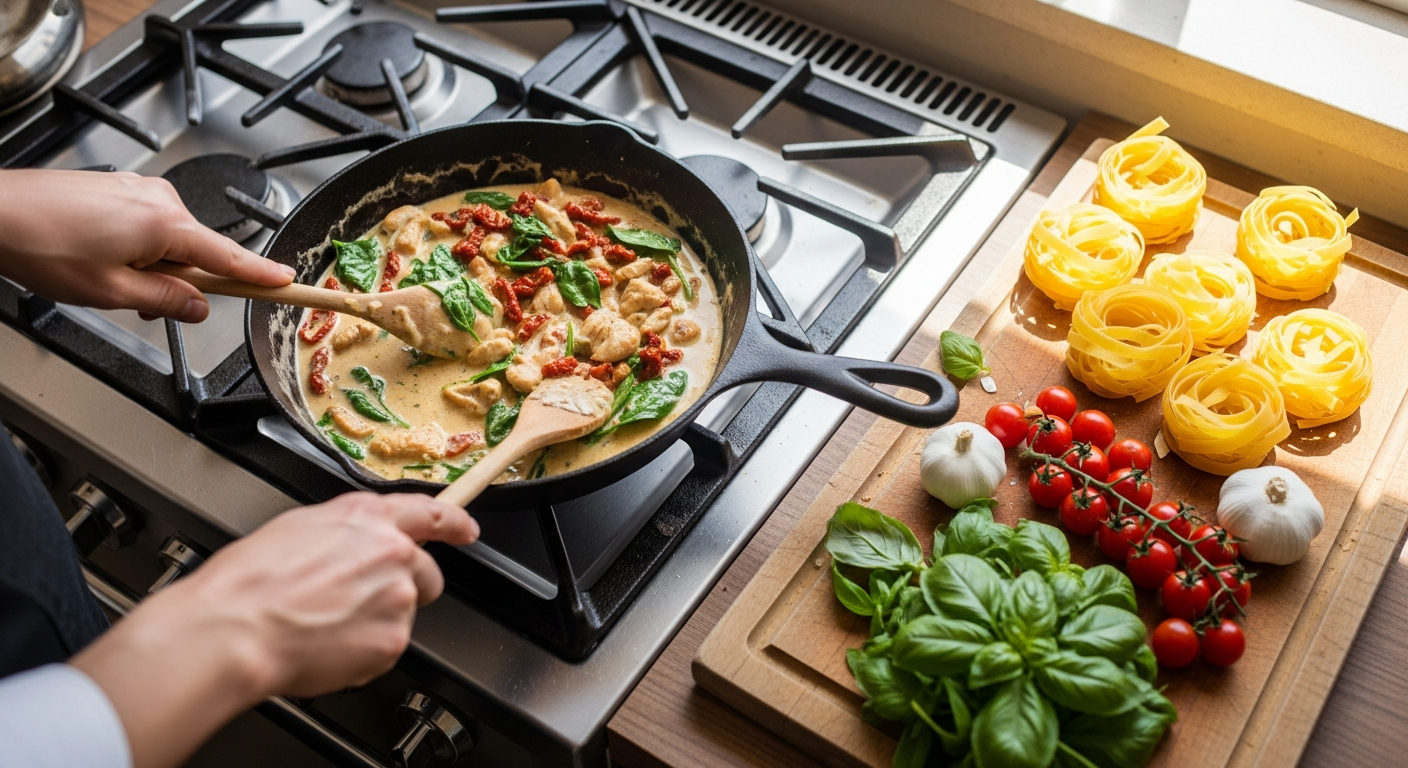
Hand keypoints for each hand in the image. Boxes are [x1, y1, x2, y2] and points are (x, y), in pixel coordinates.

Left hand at [0, 169, 292, 322]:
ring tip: (105, 279)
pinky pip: (147, 226)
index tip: (289, 281)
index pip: (229, 257)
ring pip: (168, 242)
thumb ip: (166, 300)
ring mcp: (139, 190)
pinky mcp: (120, 188)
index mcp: (165, 224)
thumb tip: (199, 307)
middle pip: (196, 252)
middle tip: (139, 304)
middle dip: (178, 282)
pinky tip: (99, 258)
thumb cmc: (40, 245)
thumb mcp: (111, 291)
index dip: (261, 275)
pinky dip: (134, 249)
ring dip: (150, 268)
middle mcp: (159, 198)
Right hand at [71, 493, 478, 767]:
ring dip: (375, 622)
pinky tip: (326, 646)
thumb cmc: (249, 582)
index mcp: (367, 518)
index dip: (455, 523)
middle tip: (358, 604)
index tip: (467, 530)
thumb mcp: (297, 529)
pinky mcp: (393, 638)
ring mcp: (397, 596)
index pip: (431, 513)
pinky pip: (385, 648)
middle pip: (425, 574)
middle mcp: (393, 552)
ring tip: (325, 626)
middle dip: (403, 589)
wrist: (235, 628)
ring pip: (401, 614)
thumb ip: (344, 533)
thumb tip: (350, 546)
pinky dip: (362, 653)